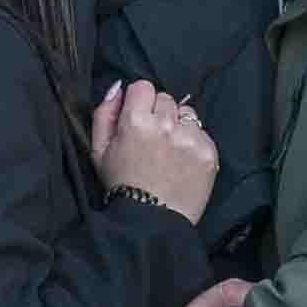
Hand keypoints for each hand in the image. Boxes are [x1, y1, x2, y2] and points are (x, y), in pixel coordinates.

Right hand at [91, 79, 218, 224]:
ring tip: (169, 151)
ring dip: (179, 125)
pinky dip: (193, 142)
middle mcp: (165, 125)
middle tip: (153, 139)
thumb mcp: (99, 150)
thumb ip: (104, 112)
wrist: (150, 221)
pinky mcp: (207, 151)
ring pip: (187, 113)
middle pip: (166, 98)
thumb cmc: (122, 185)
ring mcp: (189, 138)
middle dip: (159, 113)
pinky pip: (202, 132)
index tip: (139, 119)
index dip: (140, 102)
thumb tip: (119, 86)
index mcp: (135, 122)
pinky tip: (182, 161)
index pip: (144, 86)